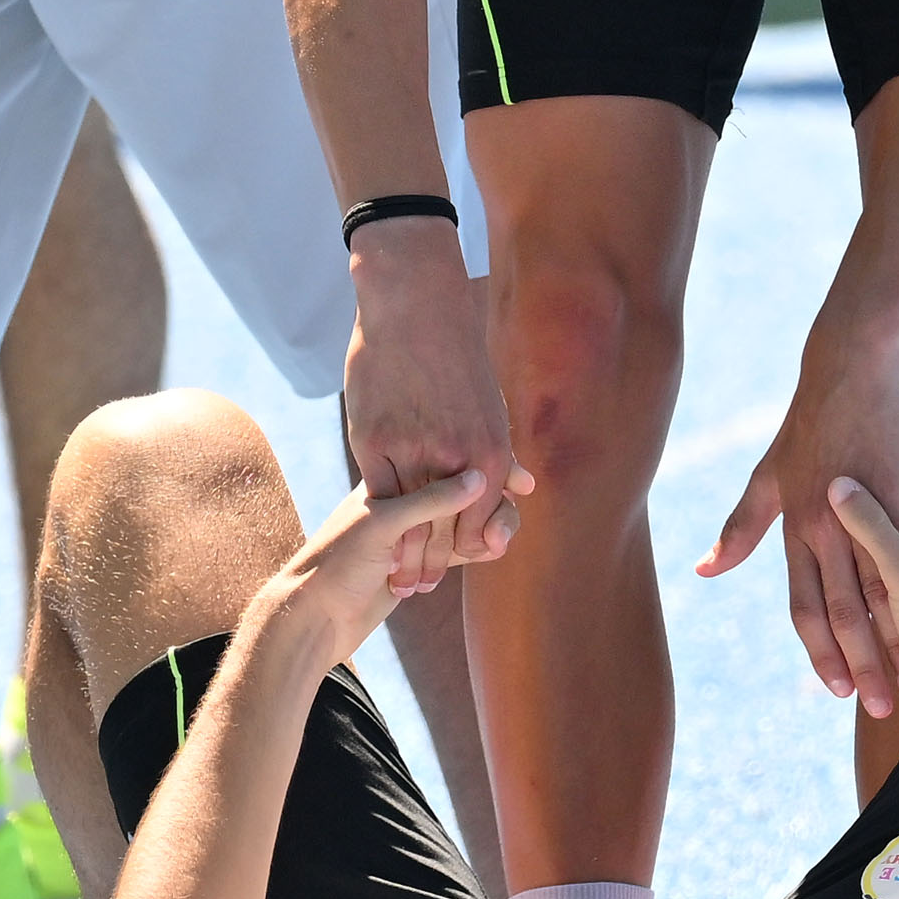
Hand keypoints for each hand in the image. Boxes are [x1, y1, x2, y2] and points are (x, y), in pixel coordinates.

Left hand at [288, 465, 501, 652]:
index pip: (455, 459)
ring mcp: (420, 531)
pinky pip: (463, 549)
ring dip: (491, 528)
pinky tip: (491, 552)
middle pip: (471, 490)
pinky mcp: (424, 562)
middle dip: (497, 502)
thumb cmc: (337, 562)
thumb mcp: (382, 523)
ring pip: (471, 520)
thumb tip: (480, 477)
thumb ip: (429, 500)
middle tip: (508, 521)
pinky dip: (481, 548)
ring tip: (496, 545)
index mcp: (397, 476)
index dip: (490, 467)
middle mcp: (412, 498)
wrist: (314, 618)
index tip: (524, 481)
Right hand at [344, 218, 532, 595]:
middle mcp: (455, 457)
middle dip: (432, 565)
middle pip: (444, 530)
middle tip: (416, 589)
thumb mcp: (489, 406)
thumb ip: (504, 454)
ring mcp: (412, 450)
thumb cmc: (456, 358)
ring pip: (408, 520)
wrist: (415, 308)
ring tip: (394, 576)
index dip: (466, 551)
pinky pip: (378, 492)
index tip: (454, 570)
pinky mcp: (374, 440)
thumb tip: (525, 489)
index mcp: (489, 450)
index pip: (480, 521)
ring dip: (403, 554)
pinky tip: (373, 538)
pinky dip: (379, 521)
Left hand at [698, 337, 898, 717]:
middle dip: (858, 667)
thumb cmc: (810, 419)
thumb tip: (704, 570)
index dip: (819, 652)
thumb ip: (740, 527)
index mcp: (794, 527)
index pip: (803, 605)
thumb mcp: (768, 473)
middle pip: (839, 614)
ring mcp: (862, 517)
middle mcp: (823, 529)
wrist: (853, 370)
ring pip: (875, 598)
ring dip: (893, 646)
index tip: (834, 689)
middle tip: (874, 710)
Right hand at [825, 469, 898, 729]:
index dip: (887, 454)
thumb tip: (838, 484)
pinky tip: (858, 574)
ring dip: (866, 542)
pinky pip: (891, 581)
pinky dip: (873, 576)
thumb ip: (873, 526)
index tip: (859, 434)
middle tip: (837, 470)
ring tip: (839, 517)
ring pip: (892, 544)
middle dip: (869, 495)